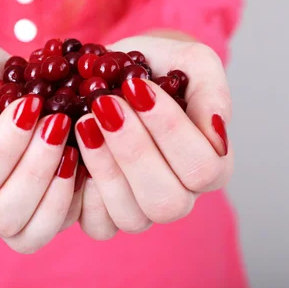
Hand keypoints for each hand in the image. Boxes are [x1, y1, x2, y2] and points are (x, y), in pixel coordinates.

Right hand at [0, 37, 80, 253]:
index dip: (2, 152)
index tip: (30, 105)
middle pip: (2, 217)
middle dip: (35, 170)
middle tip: (57, 121)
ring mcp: (6, 212)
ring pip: (31, 233)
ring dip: (57, 188)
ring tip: (72, 143)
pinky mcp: (39, 209)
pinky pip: (59, 224)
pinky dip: (77, 195)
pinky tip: (85, 156)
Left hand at [75, 36, 232, 238]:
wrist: (117, 72)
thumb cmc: (159, 67)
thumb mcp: (192, 62)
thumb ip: (212, 92)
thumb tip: (217, 128)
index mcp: (211, 165)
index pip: (202, 168)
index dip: (169, 131)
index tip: (135, 86)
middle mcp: (180, 195)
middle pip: (167, 201)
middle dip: (133, 151)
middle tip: (104, 103)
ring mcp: (142, 209)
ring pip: (131, 217)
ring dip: (104, 168)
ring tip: (83, 120)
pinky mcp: (104, 214)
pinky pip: (96, 225)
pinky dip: (79, 191)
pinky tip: (71, 148)